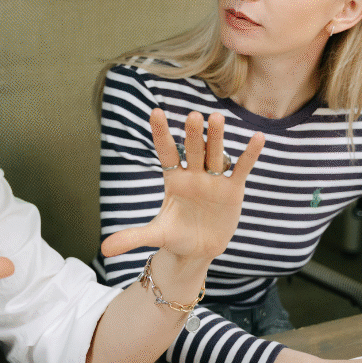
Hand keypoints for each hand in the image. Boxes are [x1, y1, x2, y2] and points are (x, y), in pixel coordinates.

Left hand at [100, 109, 263, 262]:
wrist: (198, 250)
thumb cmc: (175, 237)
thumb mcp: (155, 236)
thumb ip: (131, 237)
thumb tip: (103, 250)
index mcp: (173, 180)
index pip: (166, 152)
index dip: (161, 134)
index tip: (155, 112)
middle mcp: (193, 175)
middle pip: (193, 150)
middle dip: (193, 135)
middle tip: (193, 116)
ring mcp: (214, 180)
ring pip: (216, 154)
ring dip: (217, 137)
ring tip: (217, 117)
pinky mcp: (233, 190)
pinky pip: (242, 168)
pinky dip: (249, 154)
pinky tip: (258, 137)